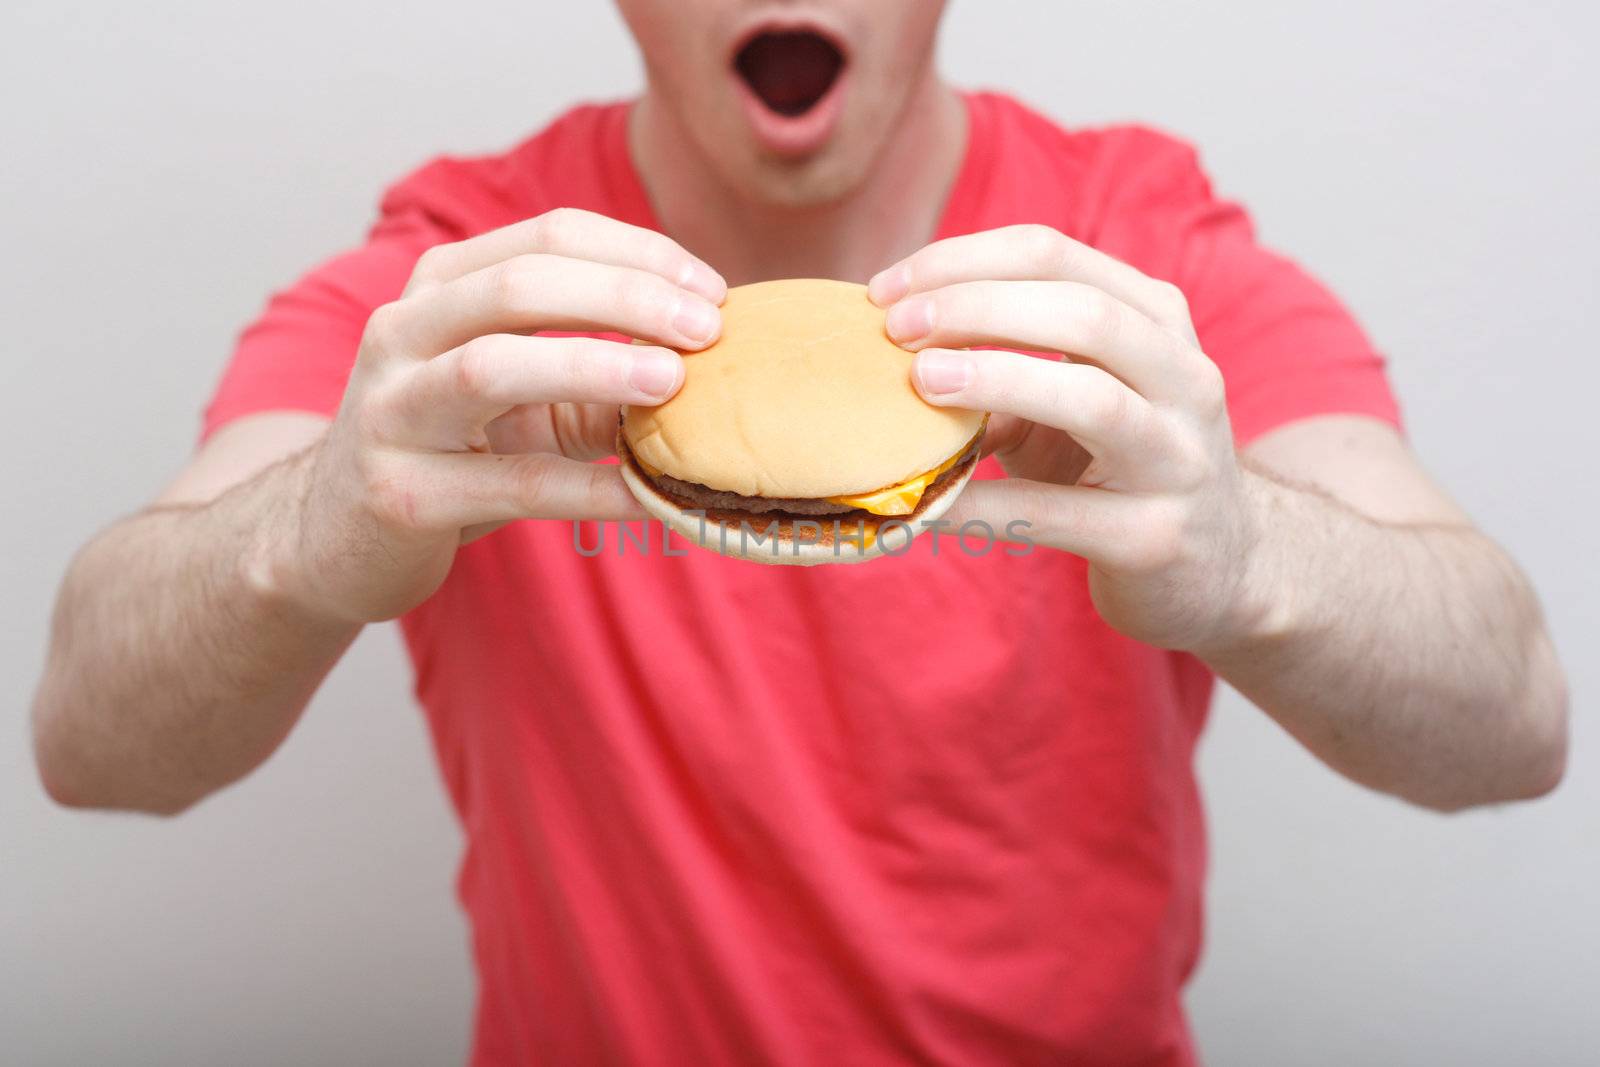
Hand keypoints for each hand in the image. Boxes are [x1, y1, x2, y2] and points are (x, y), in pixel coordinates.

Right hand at [287, 208, 726, 622]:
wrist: (335, 536)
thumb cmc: (450, 449)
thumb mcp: (523, 394)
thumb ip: (598, 370)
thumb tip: (707, 362)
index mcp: (440, 287)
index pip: (549, 237)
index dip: (639, 254)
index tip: (713, 290)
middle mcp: (403, 333)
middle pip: (521, 285)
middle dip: (626, 298)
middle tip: (706, 329)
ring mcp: (393, 412)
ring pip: (493, 367)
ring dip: (595, 365)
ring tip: (672, 382)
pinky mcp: (402, 495)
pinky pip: (511, 483)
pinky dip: (588, 487)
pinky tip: (648, 494)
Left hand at [869, 224, 1259, 652]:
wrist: (1220, 568)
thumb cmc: (1121, 468)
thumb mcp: (1071, 401)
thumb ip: (1004, 366)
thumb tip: (897, 351)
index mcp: (1157, 321)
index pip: (1055, 257)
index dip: (962, 261)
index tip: (886, 288)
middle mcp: (1184, 377)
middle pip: (1082, 311)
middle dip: (976, 307)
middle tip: (896, 328)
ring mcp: (1179, 458)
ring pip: (1091, 398)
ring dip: (995, 379)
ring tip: (923, 381)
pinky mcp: (1154, 538)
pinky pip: (1057, 512)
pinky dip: (983, 504)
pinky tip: (926, 503)